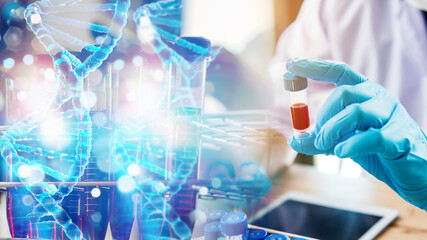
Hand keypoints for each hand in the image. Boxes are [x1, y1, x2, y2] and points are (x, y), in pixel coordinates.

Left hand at [286, 58, 426, 209]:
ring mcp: (392, 116)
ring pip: (356, 112)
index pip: (339, 70)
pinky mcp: (401, 138)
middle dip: (323, 115)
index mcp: (365, 93)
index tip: (291, 64)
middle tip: (317, 135)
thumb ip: (319, 139)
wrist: (413, 171)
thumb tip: (294, 139)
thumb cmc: (377, 150)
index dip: (315, 66)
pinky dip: (351, 145)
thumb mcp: (342, 141)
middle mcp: (379, 98)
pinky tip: (341, 153)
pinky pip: (373, 137)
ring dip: (332, 130)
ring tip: (325, 145)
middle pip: (344, 93)